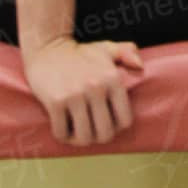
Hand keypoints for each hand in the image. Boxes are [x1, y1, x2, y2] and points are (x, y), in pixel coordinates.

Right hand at [23, 36, 144, 146]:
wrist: (47, 47)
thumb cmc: (79, 53)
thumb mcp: (106, 49)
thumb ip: (127, 52)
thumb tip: (140, 66)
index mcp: (113, 79)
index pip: (125, 120)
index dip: (116, 127)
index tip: (107, 123)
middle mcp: (96, 88)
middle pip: (105, 134)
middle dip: (97, 137)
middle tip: (90, 130)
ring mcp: (75, 95)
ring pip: (84, 137)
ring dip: (79, 140)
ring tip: (75, 131)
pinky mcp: (55, 101)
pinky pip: (62, 132)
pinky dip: (62, 135)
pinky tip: (62, 126)